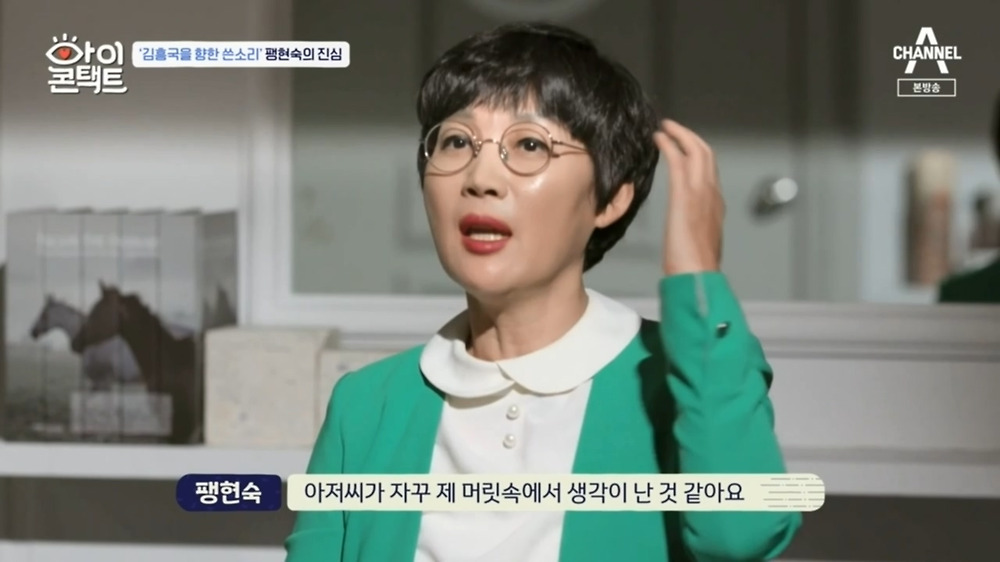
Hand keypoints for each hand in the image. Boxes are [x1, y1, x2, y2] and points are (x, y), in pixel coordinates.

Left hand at [653, 119, 724, 275]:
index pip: (709, 170)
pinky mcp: (685, 195)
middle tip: (672, 128)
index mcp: (716, 205)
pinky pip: (679, 160)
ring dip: (679, 135)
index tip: (684, 147)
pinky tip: (657, 139)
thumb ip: (694, 229)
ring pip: (696, 151)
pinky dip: (669, 145)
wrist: (697, 276)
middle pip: (706, 153)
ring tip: (664, 127)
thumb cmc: (694, 268)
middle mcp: (712, 193)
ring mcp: (701, 192)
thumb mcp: (698, 243)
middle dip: (690, 137)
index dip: (696, 154)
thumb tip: (685, 228)